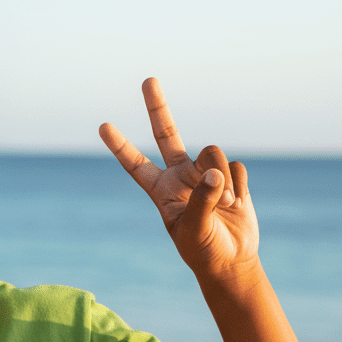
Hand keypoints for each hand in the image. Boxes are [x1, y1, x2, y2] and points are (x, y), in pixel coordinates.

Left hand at [99, 78, 258, 283]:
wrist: (231, 261)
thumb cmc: (203, 250)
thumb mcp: (194, 230)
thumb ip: (202, 200)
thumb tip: (214, 171)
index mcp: (160, 190)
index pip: (135, 164)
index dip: (120, 146)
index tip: (103, 126)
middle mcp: (180, 176)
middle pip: (167, 133)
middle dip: (157, 107)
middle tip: (148, 80)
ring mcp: (205, 173)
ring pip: (212, 153)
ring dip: (221, 179)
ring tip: (225, 204)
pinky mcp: (231, 175)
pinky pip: (235, 166)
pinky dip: (238, 185)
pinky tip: (237, 202)